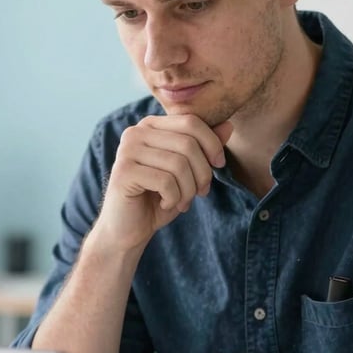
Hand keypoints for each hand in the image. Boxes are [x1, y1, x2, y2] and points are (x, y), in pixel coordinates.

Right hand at [94, 115, 232, 251]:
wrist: (128, 230)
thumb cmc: (159, 198)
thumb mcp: (188, 171)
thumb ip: (204, 147)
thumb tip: (228, 125)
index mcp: (151, 125)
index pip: (191, 122)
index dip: (212, 144)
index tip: (219, 166)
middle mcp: (136, 132)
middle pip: (188, 143)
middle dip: (202, 173)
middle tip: (200, 192)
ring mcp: (127, 150)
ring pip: (178, 164)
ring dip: (188, 190)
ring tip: (182, 202)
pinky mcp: (123, 172)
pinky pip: (165, 181)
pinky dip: (174, 198)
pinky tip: (166, 205)